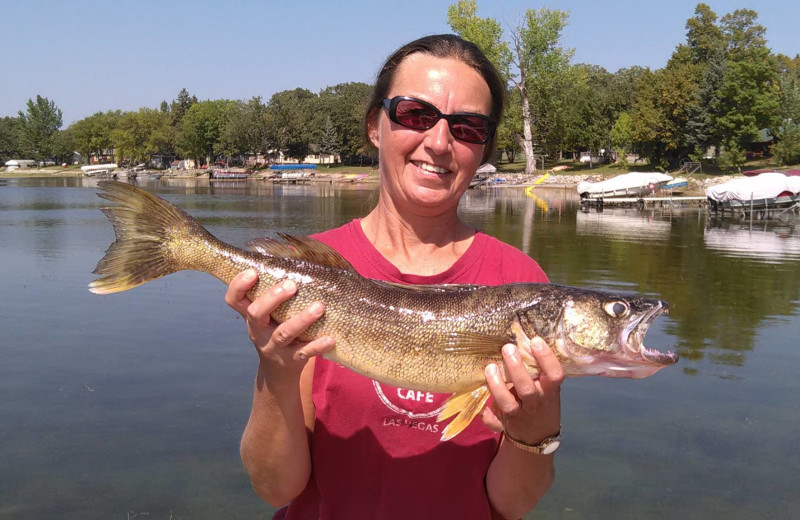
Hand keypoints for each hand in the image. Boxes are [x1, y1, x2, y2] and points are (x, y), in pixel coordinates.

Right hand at [225, 269, 334, 384]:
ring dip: (301, 319)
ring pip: (284, 333)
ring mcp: (274, 347)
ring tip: (319, 307)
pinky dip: (317, 346)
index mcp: (252, 316)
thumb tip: (300, 253)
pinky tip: (330, 339)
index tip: (252, 272)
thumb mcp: (272, 314)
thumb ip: (278, 293)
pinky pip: (304, 353)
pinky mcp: (291, 360)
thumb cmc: (279, 330)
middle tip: (291, 285)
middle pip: (257, 313)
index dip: (238, 286)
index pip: (234, 300)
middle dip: (273, 298)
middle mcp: (258, 331)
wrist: (279, 372)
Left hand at [482, 337, 563, 446]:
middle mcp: (536, 402)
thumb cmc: (541, 402)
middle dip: (516, 368)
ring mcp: (520, 414)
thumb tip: (528, 339)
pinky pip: (495, 422)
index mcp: (549, 391)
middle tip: (508, 348)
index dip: (546, 358)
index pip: (554, 375)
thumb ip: (540, 369)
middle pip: (527, 388)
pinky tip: (483, 408)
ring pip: (508, 403)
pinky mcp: (506, 423)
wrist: (538, 437)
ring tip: (490, 367)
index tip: (535, 341)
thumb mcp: (547, 388)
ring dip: (497, 386)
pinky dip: (488, 416)